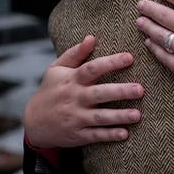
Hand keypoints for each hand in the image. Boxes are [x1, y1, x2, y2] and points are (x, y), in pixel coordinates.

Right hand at [22, 35, 144, 146]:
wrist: (33, 122)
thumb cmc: (50, 90)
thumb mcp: (56, 69)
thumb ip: (75, 54)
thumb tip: (92, 37)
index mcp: (71, 80)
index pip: (92, 68)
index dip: (110, 62)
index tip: (129, 57)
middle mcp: (74, 98)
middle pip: (99, 93)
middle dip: (120, 91)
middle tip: (140, 89)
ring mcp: (75, 118)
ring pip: (99, 117)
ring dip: (119, 116)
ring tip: (137, 115)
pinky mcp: (77, 135)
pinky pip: (95, 136)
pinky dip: (109, 135)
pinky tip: (125, 134)